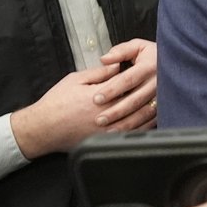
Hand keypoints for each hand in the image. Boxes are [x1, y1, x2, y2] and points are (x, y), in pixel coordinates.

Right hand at [10, 39, 158, 158]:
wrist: (43, 128)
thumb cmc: (57, 101)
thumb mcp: (76, 79)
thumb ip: (99, 73)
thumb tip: (117, 66)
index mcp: (100, 95)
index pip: (126, 84)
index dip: (137, 77)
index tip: (147, 71)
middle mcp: (106, 113)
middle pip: (136, 101)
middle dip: (150, 92)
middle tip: (162, 84)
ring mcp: (108, 129)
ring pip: (138, 120)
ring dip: (152, 110)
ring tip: (163, 101)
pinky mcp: (106, 140)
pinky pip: (131, 135)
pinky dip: (144, 127)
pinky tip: (151, 121)